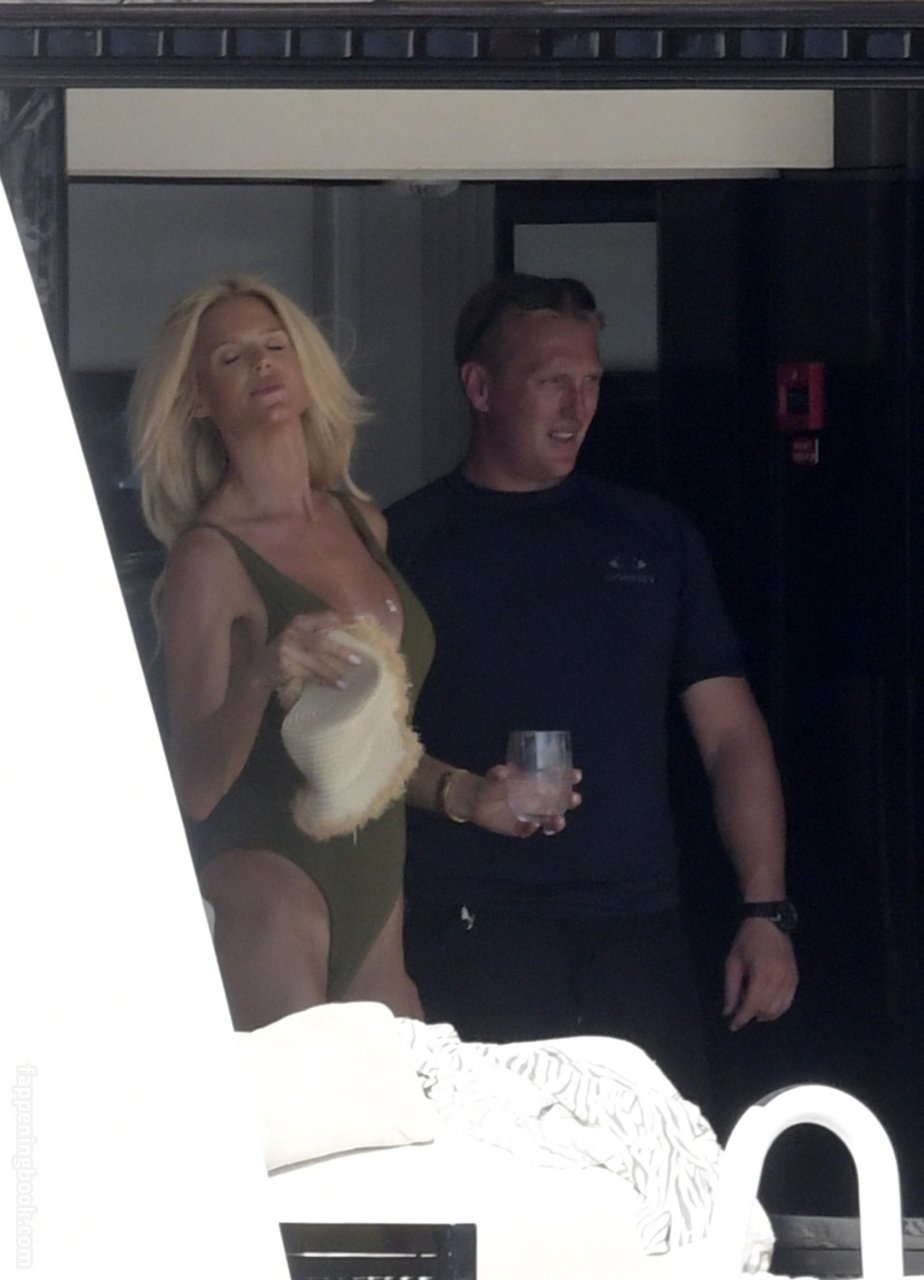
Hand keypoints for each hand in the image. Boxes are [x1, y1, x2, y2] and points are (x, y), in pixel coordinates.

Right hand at [256, 610, 359, 692]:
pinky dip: (322, 681)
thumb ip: (320, 632)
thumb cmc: (288, 649)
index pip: (325, 618)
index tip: (361, 621)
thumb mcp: (301, 635)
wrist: (260, 666)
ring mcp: (287, 650)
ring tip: (345, 683)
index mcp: (301, 621)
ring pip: (314, 663)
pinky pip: (308, 675)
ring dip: (331, 674)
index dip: (343, 619)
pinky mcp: (283, 666)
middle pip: (320, 642)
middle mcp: (293, 633)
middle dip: (340, 652)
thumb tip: (354, 633)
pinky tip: (333, 686)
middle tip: (358, 661)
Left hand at [466, 765, 581, 836]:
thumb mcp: (494, 776)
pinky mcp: (519, 828)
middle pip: (560, 802)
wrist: (475, 802)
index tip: (576, 775)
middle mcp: (537, 801)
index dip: (569, 778)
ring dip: (557, 821)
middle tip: (574, 799)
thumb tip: (503, 771)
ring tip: (558, 820)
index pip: (558, 781)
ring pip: (549, 820)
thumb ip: (497, 774)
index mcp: (536, 784)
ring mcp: (530, 815)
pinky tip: (533, 825)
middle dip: (570, 800)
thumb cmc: (490, 784)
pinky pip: (529, 831)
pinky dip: (532, 829)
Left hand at [723, 918, 798, 1030]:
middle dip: (750, 1014)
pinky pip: (787, 1003)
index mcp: (762, 974)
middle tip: (739, 1004)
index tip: (732, 1026)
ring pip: (778, 1010)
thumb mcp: (733, 962)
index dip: (741, 1018)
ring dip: (763, 1013)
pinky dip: (776, 1008)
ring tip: (751, 1000)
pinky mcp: (796, 979)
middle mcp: (780, 979)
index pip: (752, 1005)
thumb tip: (728, 1012)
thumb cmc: (747, 940)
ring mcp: (791, 980)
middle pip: (766, 1010)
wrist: (769, 922)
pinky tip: (765, 1003)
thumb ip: (731, 989)